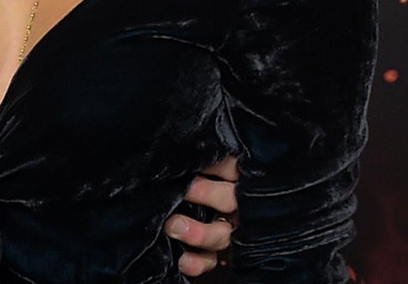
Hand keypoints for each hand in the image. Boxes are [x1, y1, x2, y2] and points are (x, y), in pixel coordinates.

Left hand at [165, 155, 238, 275]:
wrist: (179, 211)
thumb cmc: (192, 178)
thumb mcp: (198, 165)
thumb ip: (197, 160)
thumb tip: (177, 144)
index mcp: (231, 177)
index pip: (233, 166)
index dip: (219, 162)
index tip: (199, 159)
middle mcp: (233, 205)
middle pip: (230, 199)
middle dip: (208, 194)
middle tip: (187, 189)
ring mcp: (224, 230)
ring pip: (222, 235)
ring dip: (200, 233)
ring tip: (174, 225)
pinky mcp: (215, 253)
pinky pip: (210, 261)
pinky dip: (197, 262)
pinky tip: (183, 260)